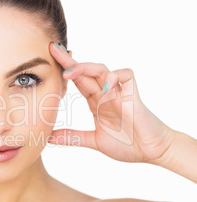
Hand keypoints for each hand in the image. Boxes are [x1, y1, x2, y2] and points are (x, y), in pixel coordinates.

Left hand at [47, 42, 174, 163]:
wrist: (152, 152)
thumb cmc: (128, 145)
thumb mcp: (94, 140)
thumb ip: (73, 137)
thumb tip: (49, 138)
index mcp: (95, 101)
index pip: (77, 81)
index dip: (64, 71)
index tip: (48, 62)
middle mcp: (105, 93)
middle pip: (85, 71)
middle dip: (69, 60)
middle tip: (53, 49)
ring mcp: (119, 93)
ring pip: (102, 70)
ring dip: (86, 68)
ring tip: (69, 72)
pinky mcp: (133, 95)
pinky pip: (126, 75)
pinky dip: (116, 76)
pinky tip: (105, 86)